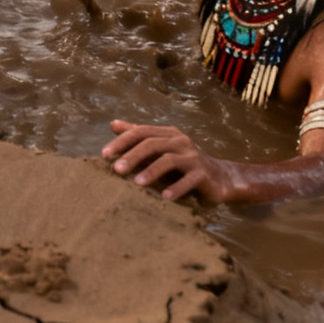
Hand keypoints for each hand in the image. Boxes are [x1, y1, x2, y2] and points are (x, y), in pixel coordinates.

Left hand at [102, 120, 245, 203]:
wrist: (219, 177)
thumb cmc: (183, 162)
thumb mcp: (161, 148)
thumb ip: (138, 137)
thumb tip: (113, 124)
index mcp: (167, 133)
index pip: (141, 132)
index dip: (122, 142)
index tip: (104, 155)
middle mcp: (179, 141)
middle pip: (152, 144)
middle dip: (132, 156)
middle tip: (116, 170)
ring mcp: (192, 157)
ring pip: (169, 160)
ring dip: (151, 171)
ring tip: (136, 183)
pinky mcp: (203, 174)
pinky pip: (188, 180)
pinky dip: (176, 188)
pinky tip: (164, 197)